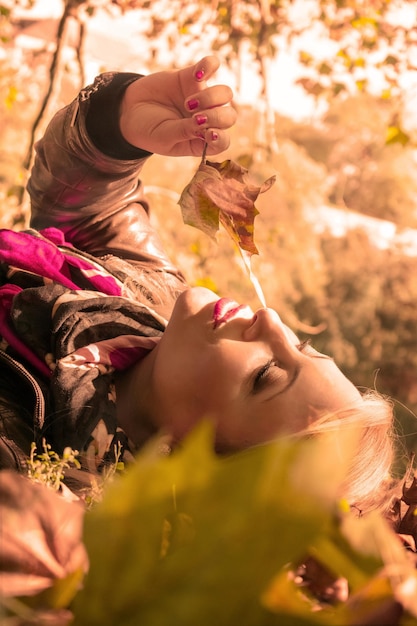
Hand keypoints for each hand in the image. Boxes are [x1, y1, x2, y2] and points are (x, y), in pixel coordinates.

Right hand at [119, 56, 236, 157]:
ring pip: (225, 93)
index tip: (208, 134)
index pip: (223, 141)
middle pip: (229, 116)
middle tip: (195, 116)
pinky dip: (209, 65)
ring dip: (211, 97)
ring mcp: (202, 98)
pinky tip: (197, 74)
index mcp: (201, 141)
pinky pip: (211, 66)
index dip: (221, 137)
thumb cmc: (148, 131)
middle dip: (217, 116)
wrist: (129, 110)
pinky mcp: (192, 77)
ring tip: (188, 103)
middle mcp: (206, 120)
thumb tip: (205, 125)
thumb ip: (185, 132)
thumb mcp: (164, 138)